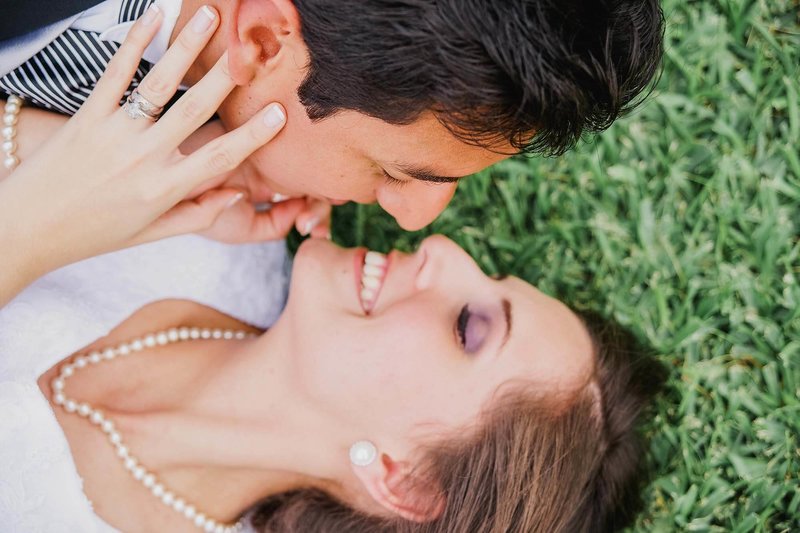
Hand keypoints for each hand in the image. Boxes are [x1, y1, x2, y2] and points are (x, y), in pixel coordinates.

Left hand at [0, 5, 287, 281]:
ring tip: (212, 17)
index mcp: (163, 190)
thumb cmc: (92, 233)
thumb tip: (238, 195)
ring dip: (188, 46)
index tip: (279, 114)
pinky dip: (135, 41)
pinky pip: (115, 73)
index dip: (252, 136)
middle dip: (228, 78)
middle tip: (254, 51)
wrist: (25, 227)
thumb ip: (198, 215)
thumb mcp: (150, 233)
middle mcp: (143, 159)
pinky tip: (155, 16)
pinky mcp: (87, 115)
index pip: (219, 159)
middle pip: (195, 110)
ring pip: (160, 84)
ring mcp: (114, 133)